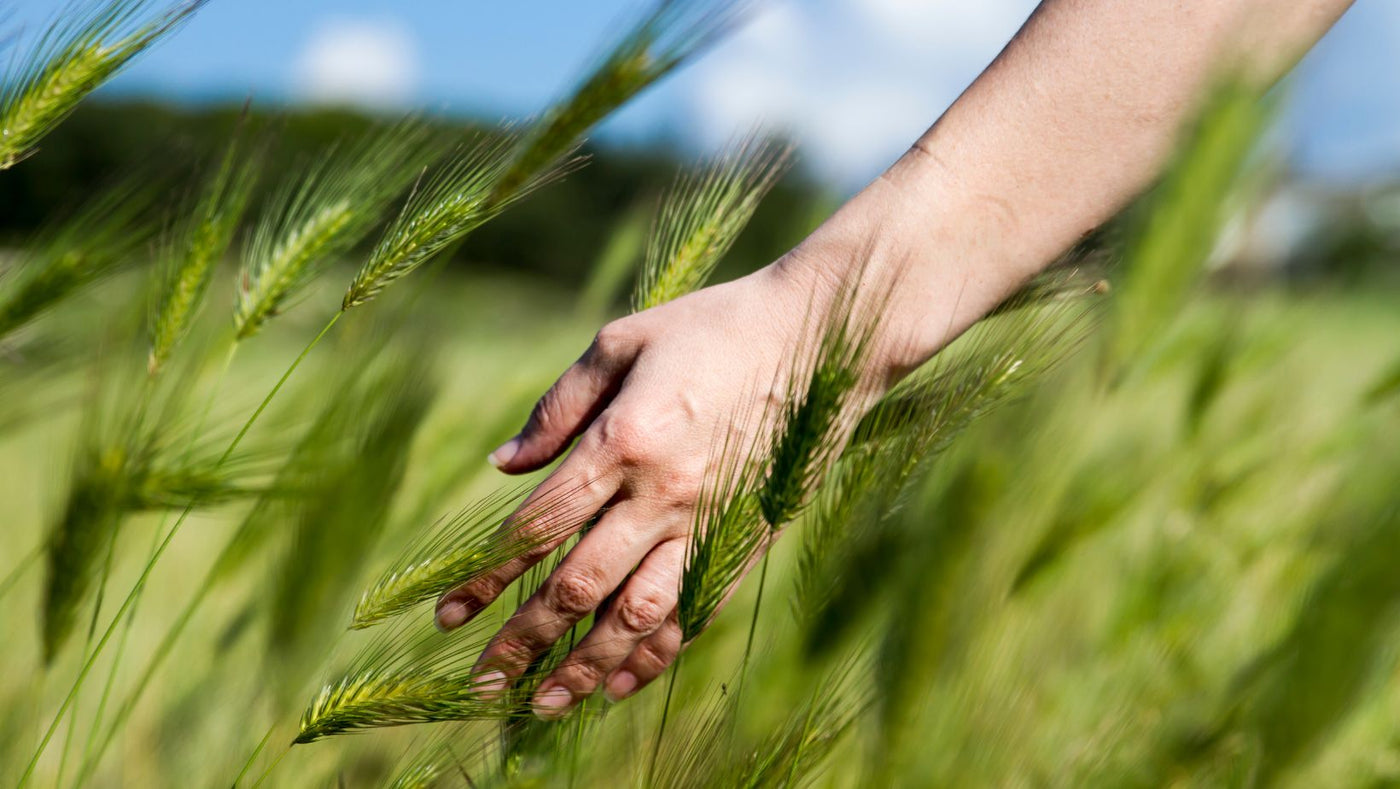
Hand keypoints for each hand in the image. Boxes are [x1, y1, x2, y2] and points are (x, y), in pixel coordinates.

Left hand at [433, 256, 873, 717]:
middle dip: (524, 641)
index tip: (450, 616)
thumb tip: (503, 467)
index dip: (489, 577)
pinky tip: (619, 685)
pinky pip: (695, 610)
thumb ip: (559, 407)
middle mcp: (662, 493)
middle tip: (482, 684)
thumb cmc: (713, 327)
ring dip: (586, 666)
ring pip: (638, 615)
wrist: (822, 337)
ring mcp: (708, 522)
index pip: (540, 526)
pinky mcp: (746, 538)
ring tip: (544, 706)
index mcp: (623, 439)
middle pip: (579, 585)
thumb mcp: (623, 341)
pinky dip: (656, 654)